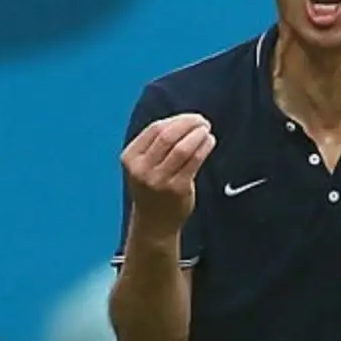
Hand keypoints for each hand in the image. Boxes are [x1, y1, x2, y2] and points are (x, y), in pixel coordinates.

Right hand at [121, 113, 215, 232]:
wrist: (153, 223)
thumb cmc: (152, 189)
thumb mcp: (143, 165)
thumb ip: (156, 144)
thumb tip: (184, 120)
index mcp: (130, 157)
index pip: (155, 129)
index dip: (176, 119)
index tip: (191, 117)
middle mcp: (142, 169)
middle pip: (168, 136)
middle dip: (188, 124)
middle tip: (202, 121)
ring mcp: (159, 180)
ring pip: (182, 148)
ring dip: (198, 135)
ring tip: (206, 130)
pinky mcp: (177, 189)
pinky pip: (194, 161)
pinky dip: (204, 147)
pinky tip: (209, 142)